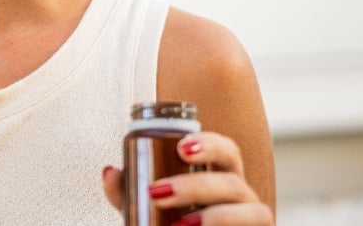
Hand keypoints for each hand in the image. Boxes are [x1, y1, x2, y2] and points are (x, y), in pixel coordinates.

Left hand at [102, 131, 273, 224]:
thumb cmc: (173, 224)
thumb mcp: (146, 209)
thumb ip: (128, 193)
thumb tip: (110, 172)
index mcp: (219, 176)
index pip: (226, 150)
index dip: (209, 144)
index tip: (181, 148)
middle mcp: (240, 195)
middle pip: (232, 180)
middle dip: (195, 186)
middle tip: (158, 193)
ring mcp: (253, 217)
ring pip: (250, 209)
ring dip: (214, 216)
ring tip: (178, 225)